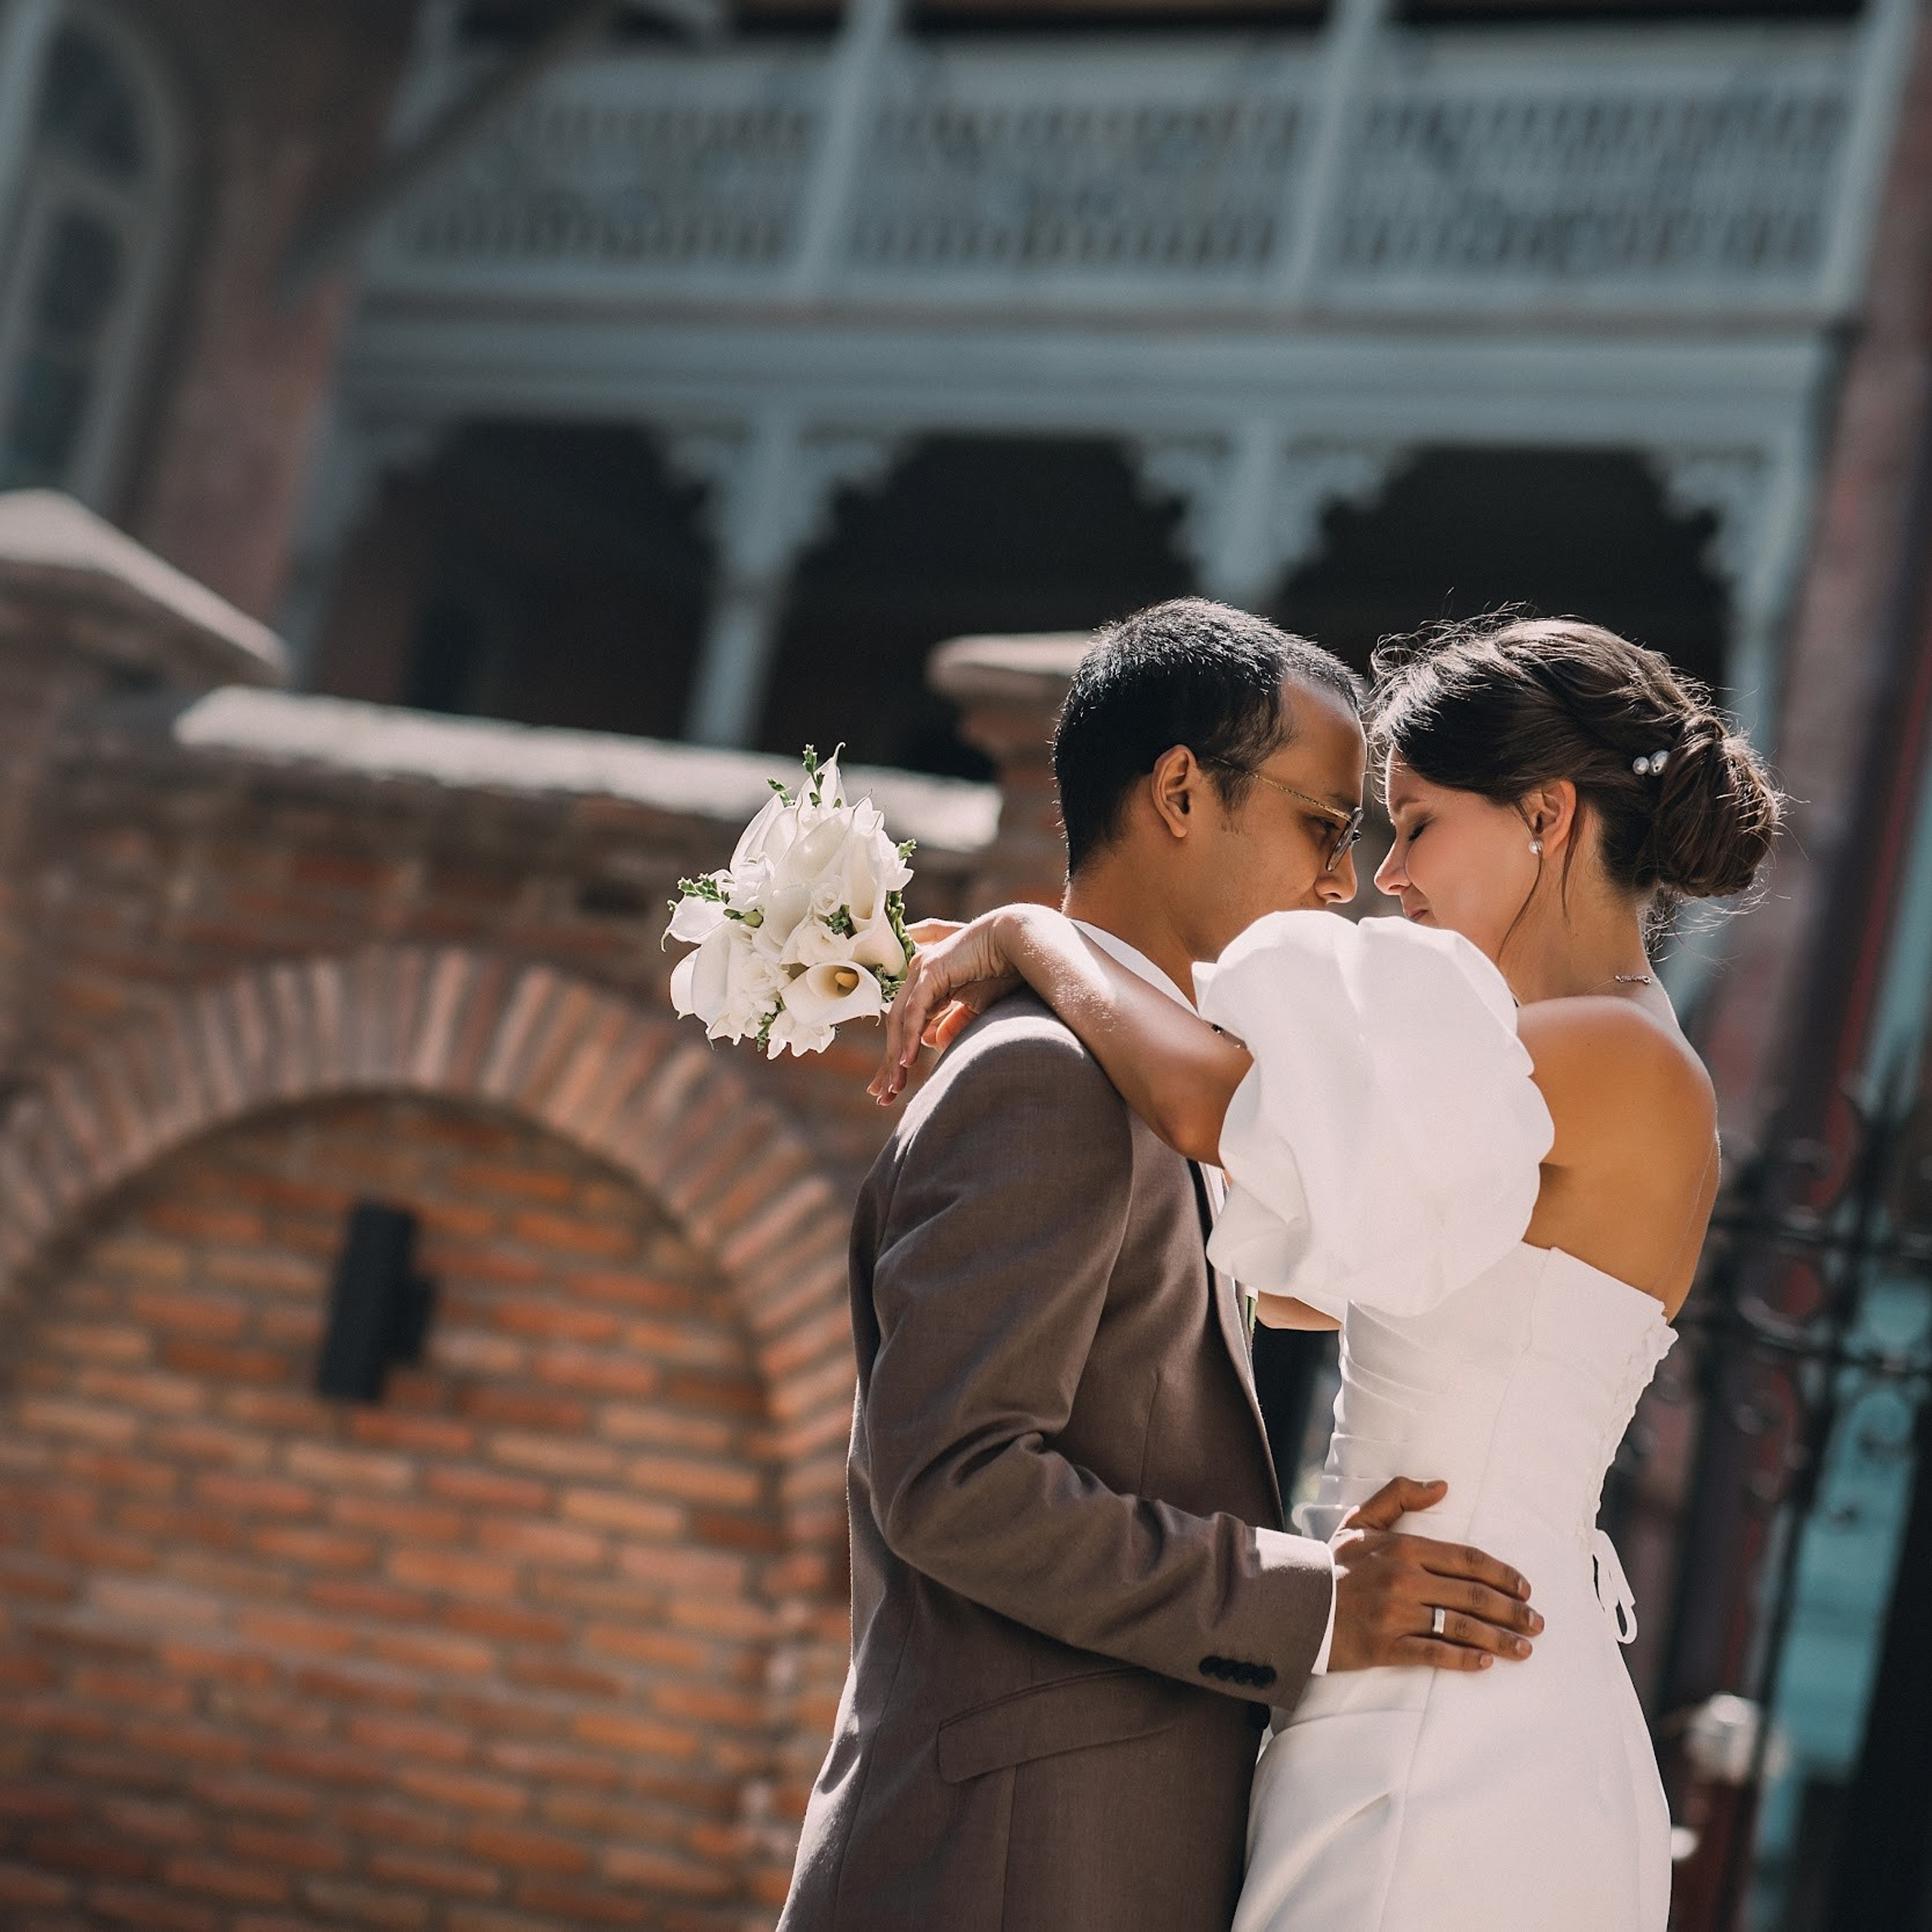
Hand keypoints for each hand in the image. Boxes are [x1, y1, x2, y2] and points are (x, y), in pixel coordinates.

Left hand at [868, 912, 1024, 1103]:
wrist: (1019, 943)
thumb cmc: (1002, 970)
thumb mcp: (976, 1006)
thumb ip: (954, 1022)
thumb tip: (932, 1043)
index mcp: (928, 986)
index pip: (905, 1027)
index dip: (898, 1057)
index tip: (893, 1089)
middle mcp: (919, 977)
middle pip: (896, 1026)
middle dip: (889, 1063)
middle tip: (883, 1096)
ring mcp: (922, 970)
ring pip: (900, 1020)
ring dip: (897, 1055)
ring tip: (896, 1086)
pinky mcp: (931, 969)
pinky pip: (915, 1008)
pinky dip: (909, 1035)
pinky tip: (907, 1060)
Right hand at [1325, 1478, 1541, 1672]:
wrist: (1293, 1601)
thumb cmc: (1332, 1562)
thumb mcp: (1361, 1520)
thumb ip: (1400, 1497)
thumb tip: (1442, 1486)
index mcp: (1404, 1548)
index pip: (1467, 1559)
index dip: (1502, 1574)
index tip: (1526, 1587)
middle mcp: (1404, 1579)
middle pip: (1472, 1595)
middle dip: (1512, 1611)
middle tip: (1537, 1623)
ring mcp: (1396, 1615)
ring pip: (1461, 1626)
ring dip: (1499, 1639)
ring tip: (1525, 1649)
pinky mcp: (1385, 1646)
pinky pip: (1433, 1654)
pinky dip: (1463, 1659)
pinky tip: (1486, 1663)